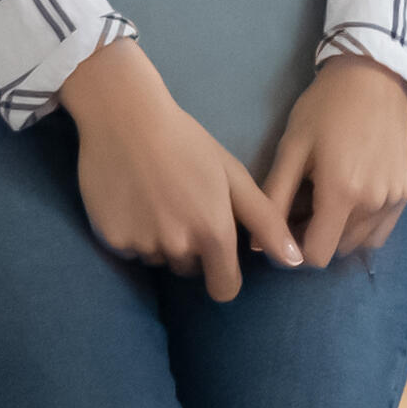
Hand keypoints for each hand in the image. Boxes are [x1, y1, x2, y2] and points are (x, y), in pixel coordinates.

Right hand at [59, 39, 303, 301]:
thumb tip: (295, 261)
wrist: (125, 118)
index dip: (224, 273)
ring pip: (159, 258)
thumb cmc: (187, 143)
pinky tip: (132, 198)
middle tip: (182, 204)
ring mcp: (142, 245)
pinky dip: (133, 232)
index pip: (224, 289)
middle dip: (191, 247)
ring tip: (156, 196)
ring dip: (161, 239)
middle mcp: (178, 247)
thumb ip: (266, 222)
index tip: (218, 252)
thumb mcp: (233, 176)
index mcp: (213, 233)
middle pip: (190, 269)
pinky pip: (130, 249)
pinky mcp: (111, 240)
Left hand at [260, 56, 406, 260]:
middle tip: (303, 207)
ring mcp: (394, 200)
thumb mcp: (292, 148)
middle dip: (316, 238)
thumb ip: (275, 198)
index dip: (295, 250)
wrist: (375, 77)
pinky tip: (351, 198)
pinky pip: (381, 229)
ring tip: (327, 200)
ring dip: (340, 233)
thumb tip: (259, 244)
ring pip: (360, 242)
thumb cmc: (326, 108)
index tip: (286, 228)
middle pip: (337, 251)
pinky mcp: (405, 192)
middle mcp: (373, 204)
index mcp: (342, 194)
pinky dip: (363, 225)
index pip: (316, 256)